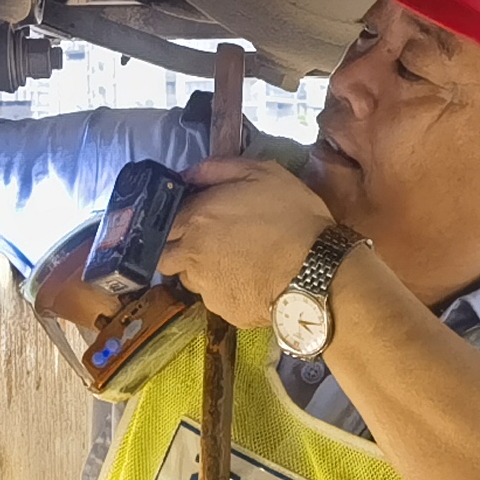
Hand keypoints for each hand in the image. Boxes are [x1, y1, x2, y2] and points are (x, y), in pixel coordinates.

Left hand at [159, 156, 332, 329]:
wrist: (317, 272)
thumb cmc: (294, 217)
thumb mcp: (264, 174)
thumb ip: (219, 168)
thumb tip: (187, 173)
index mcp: (196, 218)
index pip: (161, 221)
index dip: (175, 220)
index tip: (192, 219)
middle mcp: (191, 254)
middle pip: (164, 255)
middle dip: (178, 249)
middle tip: (206, 244)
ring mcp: (205, 286)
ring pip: (187, 279)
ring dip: (200, 271)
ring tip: (232, 264)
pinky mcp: (222, 311)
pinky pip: (214, 299)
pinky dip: (225, 291)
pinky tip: (249, 282)